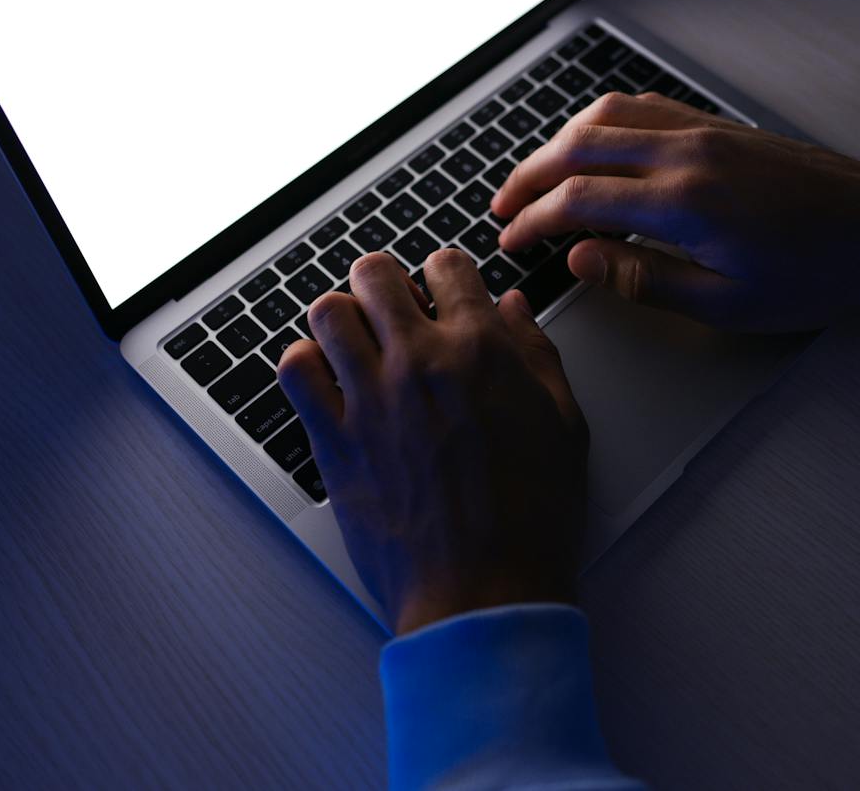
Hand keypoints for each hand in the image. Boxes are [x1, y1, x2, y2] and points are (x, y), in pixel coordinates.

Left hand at [275, 249, 589, 634]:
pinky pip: (295, 371)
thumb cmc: (531, 520)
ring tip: (356, 339)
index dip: (444, 273)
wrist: (483, 592)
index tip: (442, 288)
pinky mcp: (334, 440)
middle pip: (375, 274)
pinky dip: (305, 364)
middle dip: (384, 282)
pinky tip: (326, 378)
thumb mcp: (564, 426)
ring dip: (342, 317)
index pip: (446, 267)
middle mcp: (420, 361)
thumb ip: (537, 356)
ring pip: (327, 311)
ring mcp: (369, 399)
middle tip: (392, 305)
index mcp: (481, 350)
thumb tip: (514, 310)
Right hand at [491, 92, 859, 332]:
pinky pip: (641, 107)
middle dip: (528, 175)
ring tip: (536, 176)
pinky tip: (592, 146)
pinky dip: (601, 123)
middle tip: (502, 206)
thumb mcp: (727, 303)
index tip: (512, 241)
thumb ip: (644, 279)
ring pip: (605, 116)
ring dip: (559, 143)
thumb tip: (580, 258)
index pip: (578, 200)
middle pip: (577, 146)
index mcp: (684, 202)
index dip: (533, 220)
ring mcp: (702, 131)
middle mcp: (686, 153)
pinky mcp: (717, 125)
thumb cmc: (816, 273)